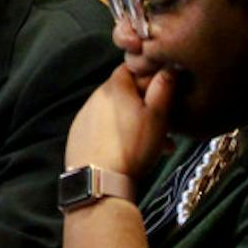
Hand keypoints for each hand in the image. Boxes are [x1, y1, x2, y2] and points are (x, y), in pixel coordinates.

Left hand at [64, 62, 175, 181]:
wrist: (99, 181)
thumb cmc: (133, 147)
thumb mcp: (158, 116)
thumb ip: (164, 88)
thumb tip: (169, 67)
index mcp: (114, 88)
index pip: (130, 69)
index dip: (148, 77)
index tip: (163, 93)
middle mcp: (94, 97)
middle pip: (124, 93)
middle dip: (145, 105)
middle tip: (165, 125)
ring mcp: (84, 116)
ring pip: (115, 113)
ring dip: (134, 122)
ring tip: (155, 145)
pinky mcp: (78, 134)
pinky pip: (102, 128)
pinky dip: (117, 134)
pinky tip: (130, 151)